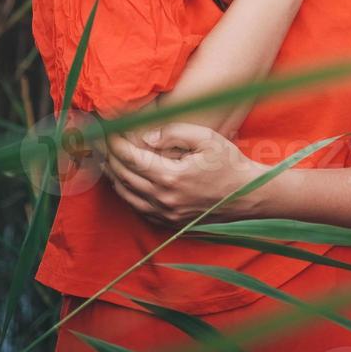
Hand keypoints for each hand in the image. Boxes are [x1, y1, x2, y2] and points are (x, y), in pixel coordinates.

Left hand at [98, 122, 264, 227]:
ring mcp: (166, 213)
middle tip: (101, 140)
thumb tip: (146, 136)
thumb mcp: (206, 138)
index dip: (115, 142)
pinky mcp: (170, 222)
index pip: (131, 157)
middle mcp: (164, 198)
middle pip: (124, 176)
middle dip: (109, 156)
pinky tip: (124, 181)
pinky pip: (139, 209)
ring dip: (113, 176)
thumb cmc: (229, 163)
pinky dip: (127, 194)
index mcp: (171, 176)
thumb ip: (174, 133)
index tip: (108, 128)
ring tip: (106, 158)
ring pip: (127, 195)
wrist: (249, 195)